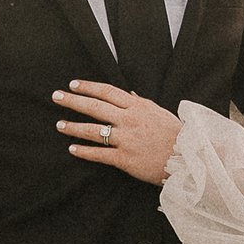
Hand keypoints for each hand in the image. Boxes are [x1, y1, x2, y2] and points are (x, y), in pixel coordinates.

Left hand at [56, 79, 181, 181]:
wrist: (187, 157)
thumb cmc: (175, 134)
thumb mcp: (158, 112)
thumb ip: (140, 103)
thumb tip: (127, 94)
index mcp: (137, 106)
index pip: (107, 91)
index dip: (88, 87)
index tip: (73, 84)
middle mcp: (128, 120)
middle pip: (95, 107)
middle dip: (73, 101)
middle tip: (56, 97)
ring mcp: (125, 139)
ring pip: (93, 130)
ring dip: (73, 127)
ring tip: (60, 125)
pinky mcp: (125, 159)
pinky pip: (99, 154)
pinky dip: (84, 151)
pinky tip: (72, 148)